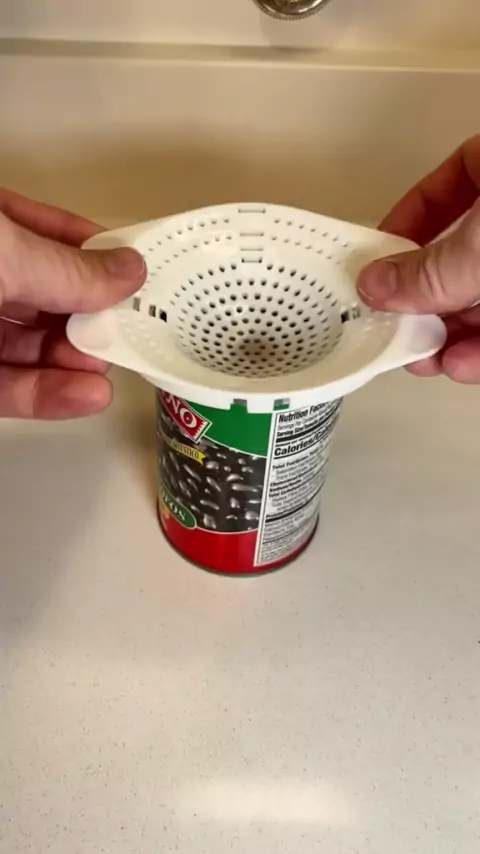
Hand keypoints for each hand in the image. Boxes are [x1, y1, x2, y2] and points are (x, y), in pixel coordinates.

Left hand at [0, 189, 145, 418]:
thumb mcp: (6, 252)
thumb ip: (68, 269)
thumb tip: (130, 270)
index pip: (52, 237)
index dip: (97, 255)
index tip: (139, 276)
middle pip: (49, 300)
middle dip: (89, 319)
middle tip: (123, 331)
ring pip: (33, 349)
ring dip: (76, 363)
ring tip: (104, 369)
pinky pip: (10, 389)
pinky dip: (49, 395)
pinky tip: (87, 396)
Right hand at [357, 135, 479, 382]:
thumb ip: (429, 269)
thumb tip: (374, 286)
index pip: (445, 185)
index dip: (407, 221)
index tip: (378, 261)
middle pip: (459, 253)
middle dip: (426, 297)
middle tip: (394, 326)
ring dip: (451, 331)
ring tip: (423, 359)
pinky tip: (462, 364)